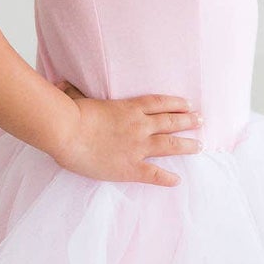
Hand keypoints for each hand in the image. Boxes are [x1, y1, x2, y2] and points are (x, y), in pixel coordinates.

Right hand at [49, 80, 202, 186]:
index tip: (188, 104)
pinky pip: (155, 173)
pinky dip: (167, 178)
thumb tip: (62, 83)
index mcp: (129, 108)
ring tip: (200, 146)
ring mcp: (137, 146)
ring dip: (187, 145)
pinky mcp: (130, 167)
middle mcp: (139, 125)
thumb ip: (78, 91)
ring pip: (169, 144)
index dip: (176, 103)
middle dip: (188, 121)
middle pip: (170, 121)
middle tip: (201, 120)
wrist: (67, 130)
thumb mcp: (77, 95)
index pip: (160, 103)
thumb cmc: (70, 112)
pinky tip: (177, 180)